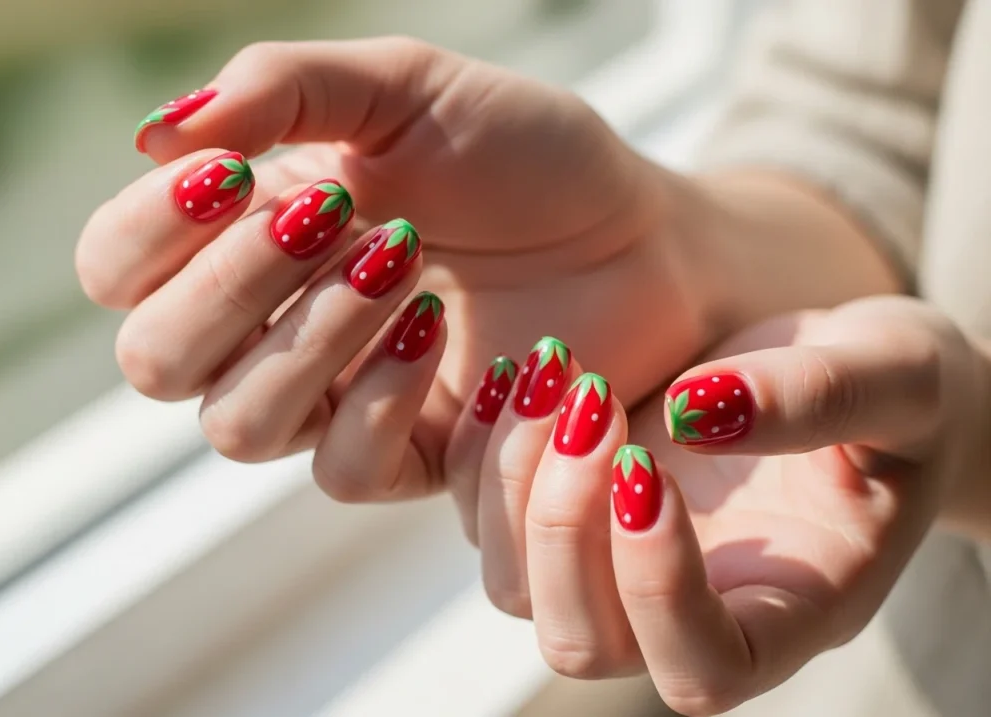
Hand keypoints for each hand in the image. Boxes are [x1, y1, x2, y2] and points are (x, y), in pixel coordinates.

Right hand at [76, 37, 706, 495]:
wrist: (640, 231)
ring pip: (236, 426)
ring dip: (307, 336)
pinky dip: (377, 397)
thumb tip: (158, 136)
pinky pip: (342, 470)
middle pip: (155, 362)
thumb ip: (280, 91)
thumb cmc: (524, 154)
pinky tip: (435, 330)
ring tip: (400, 259)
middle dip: (230, 288)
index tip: (234, 176)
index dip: (149, 232)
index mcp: (250, 235)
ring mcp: (338, 399)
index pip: (117, 269)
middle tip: (332, 216)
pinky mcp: (409, 455)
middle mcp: (274, 326)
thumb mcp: (403, 89)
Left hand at [471, 296, 988, 713]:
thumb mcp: (894, 379)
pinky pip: (488, 515)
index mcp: (786, 610)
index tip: (648, 465)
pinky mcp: (577, 509)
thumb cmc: (894, 394)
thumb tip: (696, 413)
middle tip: (595, 400)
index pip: (703, 668)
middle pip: (582, 642)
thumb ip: (820, 399)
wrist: (846, 371)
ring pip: (515, 586)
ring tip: (557, 369)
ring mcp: (619, 564)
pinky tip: (520, 370)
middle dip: (564, 527)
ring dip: (513, 482)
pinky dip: (482, 451)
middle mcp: (689, 608)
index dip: (658, 591)